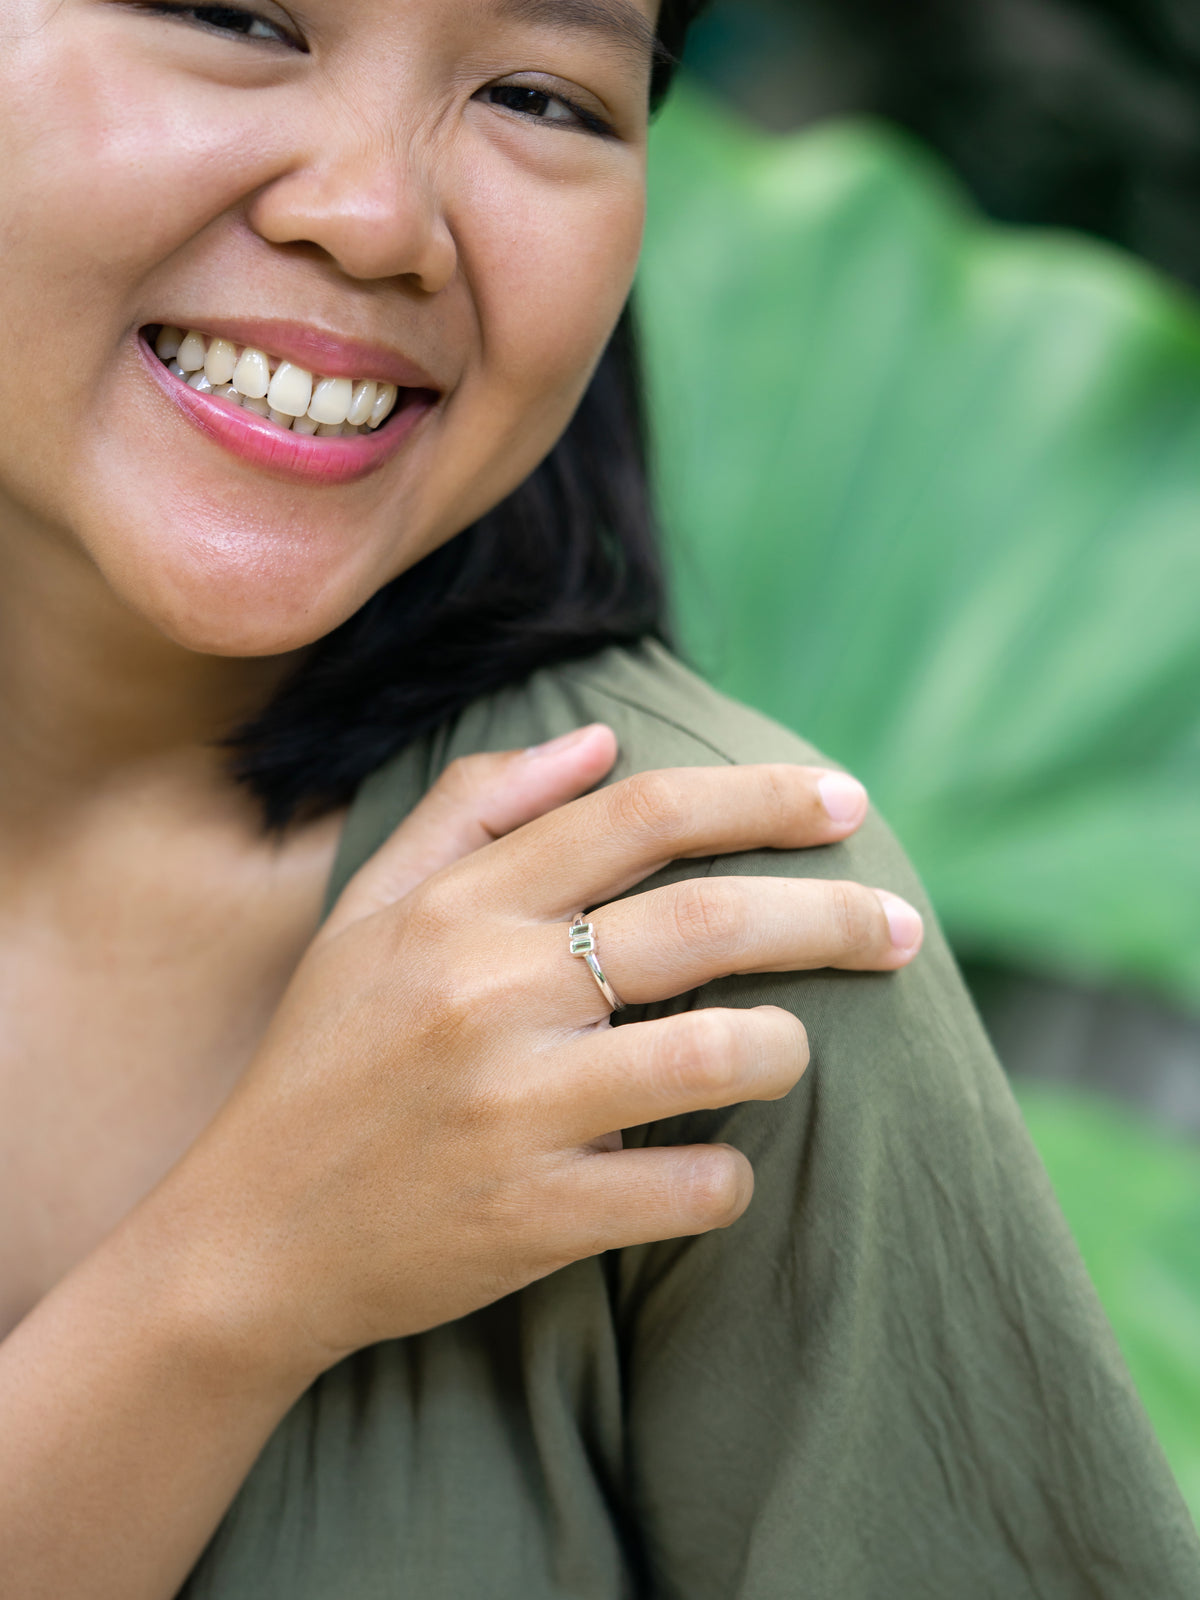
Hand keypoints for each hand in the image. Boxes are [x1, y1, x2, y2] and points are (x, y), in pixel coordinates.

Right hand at [174, 725, 922, 1375]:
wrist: (251, 1236)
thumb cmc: (326, 1059)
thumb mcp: (369, 911)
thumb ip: (476, 810)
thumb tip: (600, 740)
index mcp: (460, 909)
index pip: (641, 815)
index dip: (760, 798)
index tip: (845, 803)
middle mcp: (490, 992)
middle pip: (708, 920)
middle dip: (831, 914)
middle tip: (903, 926)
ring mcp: (514, 1108)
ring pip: (720, 1054)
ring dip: (786, 1048)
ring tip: (795, 1049)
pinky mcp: (534, 1216)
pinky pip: (690, 1188)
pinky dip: (726, 1179)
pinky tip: (712, 1170)